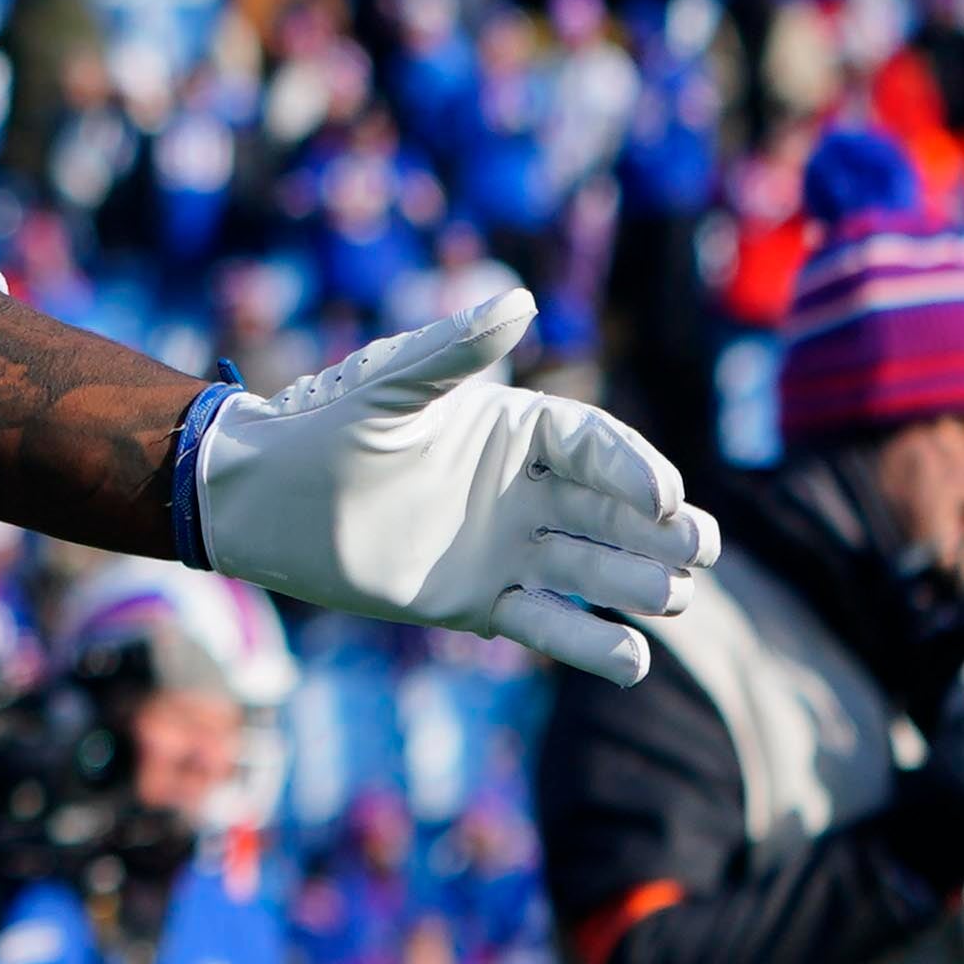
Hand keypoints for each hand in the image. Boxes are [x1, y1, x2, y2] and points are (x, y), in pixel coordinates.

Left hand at [192, 289, 716, 683]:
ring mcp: (510, 547)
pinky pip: (548, 623)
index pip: (598, 448)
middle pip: (616, 512)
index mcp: (518, 430)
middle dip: (663, 531)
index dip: (635, 471)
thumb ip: (454, 349)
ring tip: (674, 599)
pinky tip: (633, 662)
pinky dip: (589, 643)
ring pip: (594, 569)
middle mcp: (527, 489)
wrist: (265, 500)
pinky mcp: (482, 601)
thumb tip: (521, 301)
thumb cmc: (325, 428)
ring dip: (637, 584)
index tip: (663, 497)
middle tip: (699, 548)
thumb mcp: (391, 385)